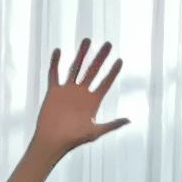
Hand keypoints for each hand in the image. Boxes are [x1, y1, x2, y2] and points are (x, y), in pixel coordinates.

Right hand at [25, 39, 128, 159]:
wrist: (52, 141)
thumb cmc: (73, 140)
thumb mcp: (95, 132)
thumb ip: (111, 125)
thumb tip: (129, 120)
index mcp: (93, 101)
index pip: (105, 82)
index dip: (113, 72)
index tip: (119, 60)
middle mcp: (81, 93)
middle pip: (93, 70)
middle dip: (101, 57)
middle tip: (109, 44)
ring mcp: (68, 91)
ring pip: (76, 68)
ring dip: (82, 54)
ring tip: (87, 40)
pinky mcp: (54, 92)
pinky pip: (54, 74)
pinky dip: (55, 63)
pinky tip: (58, 50)